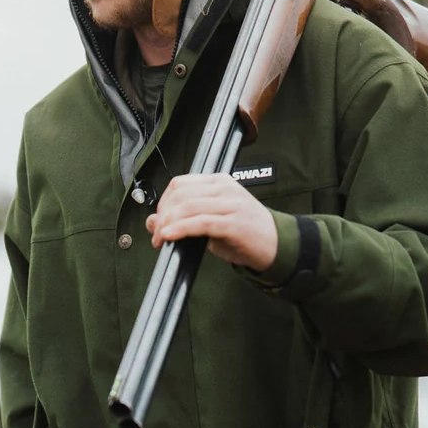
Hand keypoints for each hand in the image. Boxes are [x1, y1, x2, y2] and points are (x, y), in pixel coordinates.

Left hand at [145, 174, 277, 271]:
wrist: (276, 245)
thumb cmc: (243, 233)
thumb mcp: (210, 222)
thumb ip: (184, 219)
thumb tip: (152, 222)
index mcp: (219, 182)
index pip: (180, 183)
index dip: (163, 202)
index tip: (158, 221)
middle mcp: (224, 188)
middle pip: (180, 195)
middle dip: (162, 216)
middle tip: (157, 235)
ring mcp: (230, 204)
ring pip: (187, 207)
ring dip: (167, 225)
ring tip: (160, 240)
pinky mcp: (234, 223)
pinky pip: (200, 223)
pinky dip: (180, 229)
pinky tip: (169, 236)